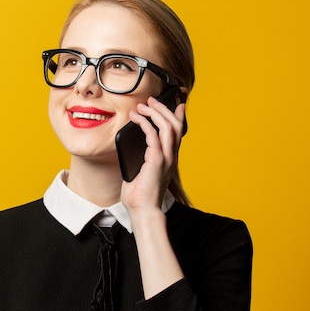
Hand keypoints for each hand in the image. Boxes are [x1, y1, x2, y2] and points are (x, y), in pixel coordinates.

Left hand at [120, 96, 185, 213]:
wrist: (143, 210)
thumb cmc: (140, 194)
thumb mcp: (141, 170)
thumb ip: (141, 156)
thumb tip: (131, 144)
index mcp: (170, 158)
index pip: (179, 132)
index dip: (178, 115)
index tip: (174, 103)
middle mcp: (171, 156)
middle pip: (175, 124)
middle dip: (163, 109)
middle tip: (150, 101)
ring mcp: (166, 158)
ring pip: (167, 126)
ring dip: (154, 112)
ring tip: (142, 106)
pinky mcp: (156, 160)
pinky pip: (153, 135)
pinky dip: (144, 123)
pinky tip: (136, 118)